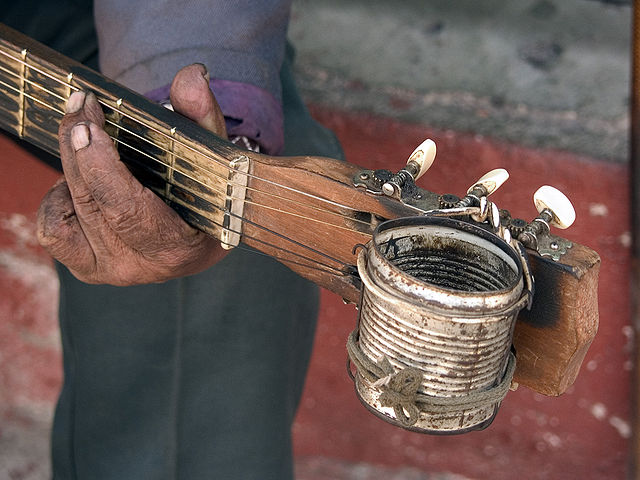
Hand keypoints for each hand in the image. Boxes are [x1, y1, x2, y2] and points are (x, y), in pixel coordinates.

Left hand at [37, 64, 227, 284]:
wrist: (197, 240)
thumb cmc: (208, 197)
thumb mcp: (213, 154)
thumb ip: (203, 115)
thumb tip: (192, 75)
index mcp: (176, 246)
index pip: (126, 209)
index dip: (100, 165)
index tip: (88, 121)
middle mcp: (139, 266)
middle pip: (90, 199)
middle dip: (78, 145)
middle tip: (80, 104)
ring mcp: (108, 270)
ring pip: (66, 209)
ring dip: (72, 167)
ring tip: (89, 141)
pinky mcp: (86, 268)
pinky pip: (52, 229)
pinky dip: (59, 197)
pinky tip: (82, 181)